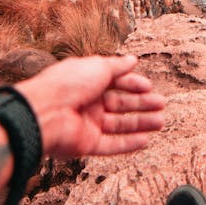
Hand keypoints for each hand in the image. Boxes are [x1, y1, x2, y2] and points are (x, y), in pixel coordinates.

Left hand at [15, 54, 164, 158]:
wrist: (44, 113)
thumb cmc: (67, 84)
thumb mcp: (97, 67)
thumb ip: (117, 66)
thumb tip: (133, 59)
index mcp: (86, 81)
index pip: (114, 82)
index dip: (132, 84)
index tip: (149, 87)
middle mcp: (87, 102)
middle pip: (120, 104)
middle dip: (141, 104)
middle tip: (161, 104)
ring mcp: (87, 123)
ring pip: (119, 125)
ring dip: (140, 123)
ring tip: (160, 122)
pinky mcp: (86, 144)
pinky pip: (111, 145)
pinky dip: (128, 144)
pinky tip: (145, 140)